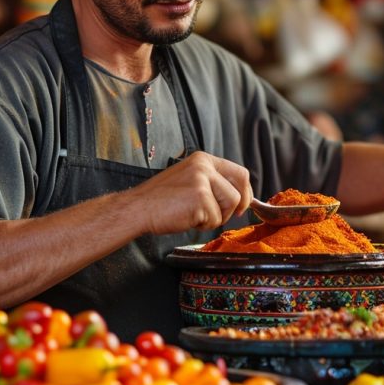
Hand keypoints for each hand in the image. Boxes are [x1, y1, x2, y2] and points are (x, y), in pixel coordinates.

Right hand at [129, 152, 252, 234]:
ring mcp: (202, 180)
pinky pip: (215, 218)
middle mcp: (204, 166)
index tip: (241, 204)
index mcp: (203, 159)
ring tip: (195, 216)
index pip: (239, 172)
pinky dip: (203, 225)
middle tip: (231, 215)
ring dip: (216, 217)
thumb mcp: (189, 180)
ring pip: (230, 205)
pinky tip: (187, 219)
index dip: (245, 191)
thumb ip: (211, 183)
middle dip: (239, 205)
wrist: (138, 209)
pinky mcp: (200, 197)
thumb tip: (238, 196)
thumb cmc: (160, 200)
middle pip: (239, 188)